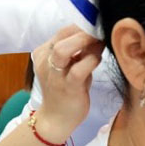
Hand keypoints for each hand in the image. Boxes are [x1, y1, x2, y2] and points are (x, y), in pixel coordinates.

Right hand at [32, 25, 103, 143]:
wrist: (56, 119)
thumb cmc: (65, 90)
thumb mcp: (69, 66)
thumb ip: (78, 51)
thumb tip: (97, 33)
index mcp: (44, 53)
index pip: (62, 31)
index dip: (81, 26)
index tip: (96, 27)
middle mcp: (46, 62)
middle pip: (61, 36)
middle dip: (83, 31)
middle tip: (100, 32)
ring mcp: (54, 75)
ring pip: (63, 50)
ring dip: (84, 42)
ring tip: (99, 42)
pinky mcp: (66, 88)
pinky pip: (78, 69)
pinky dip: (90, 60)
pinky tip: (97, 59)